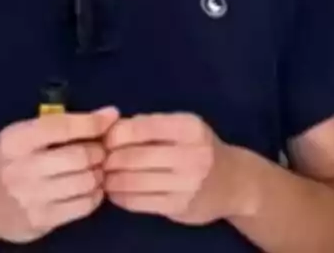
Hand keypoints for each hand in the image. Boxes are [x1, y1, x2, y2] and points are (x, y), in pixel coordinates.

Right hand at [0, 106, 119, 243]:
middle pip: (79, 156)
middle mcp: (22, 168)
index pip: (61, 127)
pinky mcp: (42, 220)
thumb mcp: (19, 136)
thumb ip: (57, 126)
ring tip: (95, 170)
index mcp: (15, 141)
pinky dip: (95, 195)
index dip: (91, 122)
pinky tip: (90, 188)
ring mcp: (32, 197)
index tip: (111, 118)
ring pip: (85, 182)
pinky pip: (83, 205)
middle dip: (98, 151)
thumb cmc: (4, 162)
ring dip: (99, 174)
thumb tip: (107, 115)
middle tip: (100, 151)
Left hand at [103, 112, 249, 224]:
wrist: (235, 184)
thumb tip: (106, 129)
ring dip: (109, 179)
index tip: (104, 139)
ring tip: (103, 176)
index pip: (137, 128)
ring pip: (131, 181)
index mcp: (188, 128)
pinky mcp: (179, 207)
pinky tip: (114, 191)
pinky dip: (119, 196)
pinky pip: (138, 202)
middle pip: (131, 156)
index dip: (113, 134)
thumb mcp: (180, 126)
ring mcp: (186, 184)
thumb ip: (147, 125)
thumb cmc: (198, 148)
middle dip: (107, 159)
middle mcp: (191, 156)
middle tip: (98, 160)